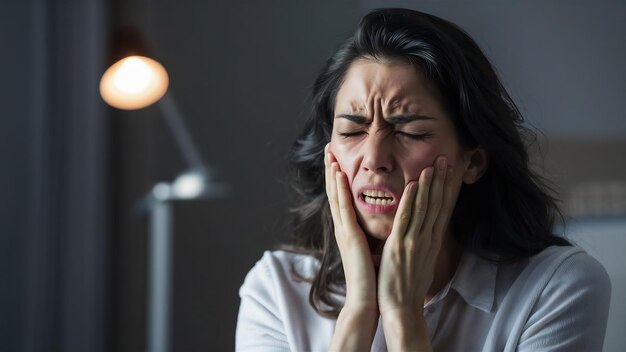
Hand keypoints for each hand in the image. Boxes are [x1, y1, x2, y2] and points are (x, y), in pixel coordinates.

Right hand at [324, 144, 376, 311]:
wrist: (365, 300)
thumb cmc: (371, 277)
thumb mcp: (369, 250)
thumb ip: (368, 235)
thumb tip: (374, 224)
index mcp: (348, 230)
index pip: (341, 197)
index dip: (337, 177)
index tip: (336, 158)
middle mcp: (343, 228)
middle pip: (335, 192)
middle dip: (331, 168)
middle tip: (328, 147)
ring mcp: (344, 231)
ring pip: (336, 196)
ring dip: (333, 173)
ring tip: (331, 154)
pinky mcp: (350, 237)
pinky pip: (344, 209)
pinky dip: (341, 190)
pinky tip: (341, 174)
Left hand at [377, 156, 454, 349]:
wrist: (402, 308)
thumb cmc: (408, 286)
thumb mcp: (422, 261)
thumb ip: (424, 243)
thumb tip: (427, 232)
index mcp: (431, 241)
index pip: (443, 209)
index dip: (448, 188)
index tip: (451, 170)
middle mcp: (427, 238)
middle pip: (438, 204)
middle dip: (442, 180)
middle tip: (446, 158)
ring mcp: (414, 241)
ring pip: (424, 207)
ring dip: (429, 184)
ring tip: (433, 164)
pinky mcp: (399, 245)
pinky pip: (406, 218)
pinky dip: (411, 200)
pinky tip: (414, 184)